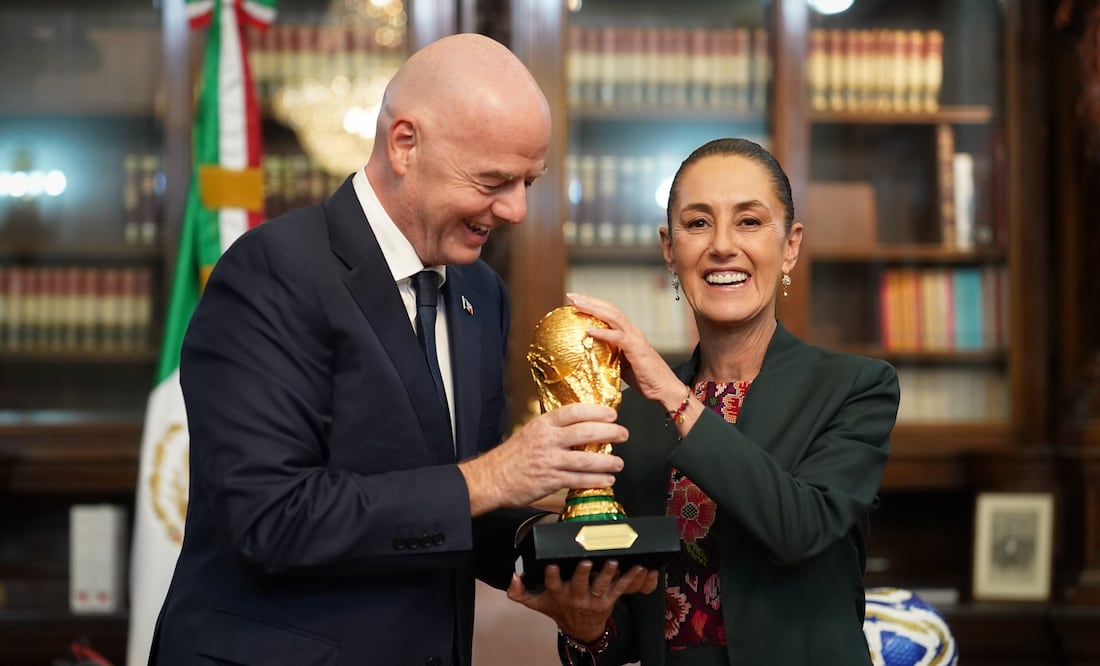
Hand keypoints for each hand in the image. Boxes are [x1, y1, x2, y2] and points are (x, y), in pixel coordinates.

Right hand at [459, 403, 627, 515]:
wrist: (491, 478)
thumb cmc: (511, 457)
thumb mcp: (530, 433)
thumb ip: (553, 429)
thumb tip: (579, 425)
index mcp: (543, 425)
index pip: (573, 412)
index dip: (596, 411)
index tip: (611, 414)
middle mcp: (547, 440)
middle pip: (585, 432)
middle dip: (609, 432)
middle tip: (623, 434)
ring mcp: (550, 461)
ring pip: (586, 459)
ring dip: (607, 461)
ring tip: (618, 462)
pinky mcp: (551, 480)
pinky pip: (579, 480)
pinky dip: (596, 480)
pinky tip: (606, 480)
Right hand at [507, 559, 658, 641]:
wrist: (579, 629)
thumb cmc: (557, 609)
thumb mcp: (536, 603)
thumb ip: (519, 592)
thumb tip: (513, 577)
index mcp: (558, 594)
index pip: (552, 584)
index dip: (551, 575)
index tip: (551, 565)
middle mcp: (575, 597)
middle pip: (579, 584)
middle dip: (582, 572)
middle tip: (585, 560)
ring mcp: (593, 599)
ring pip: (601, 586)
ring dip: (607, 573)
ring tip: (612, 562)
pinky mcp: (609, 600)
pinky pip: (621, 588)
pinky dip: (630, 578)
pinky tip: (638, 567)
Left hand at [568, 293, 682, 405]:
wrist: (665, 389)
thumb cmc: (645, 379)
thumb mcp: (621, 364)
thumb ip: (608, 355)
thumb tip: (589, 354)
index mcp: (628, 333)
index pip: (609, 313)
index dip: (592, 305)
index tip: (574, 301)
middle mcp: (632, 331)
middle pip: (609, 309)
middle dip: (589, 301)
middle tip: (571, 296)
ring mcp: (635, 338)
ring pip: (613, 317)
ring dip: (593, 309)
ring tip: (577, 305)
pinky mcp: (637, 349)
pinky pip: (618, 337)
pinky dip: (603, 333)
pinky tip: (589, 330)